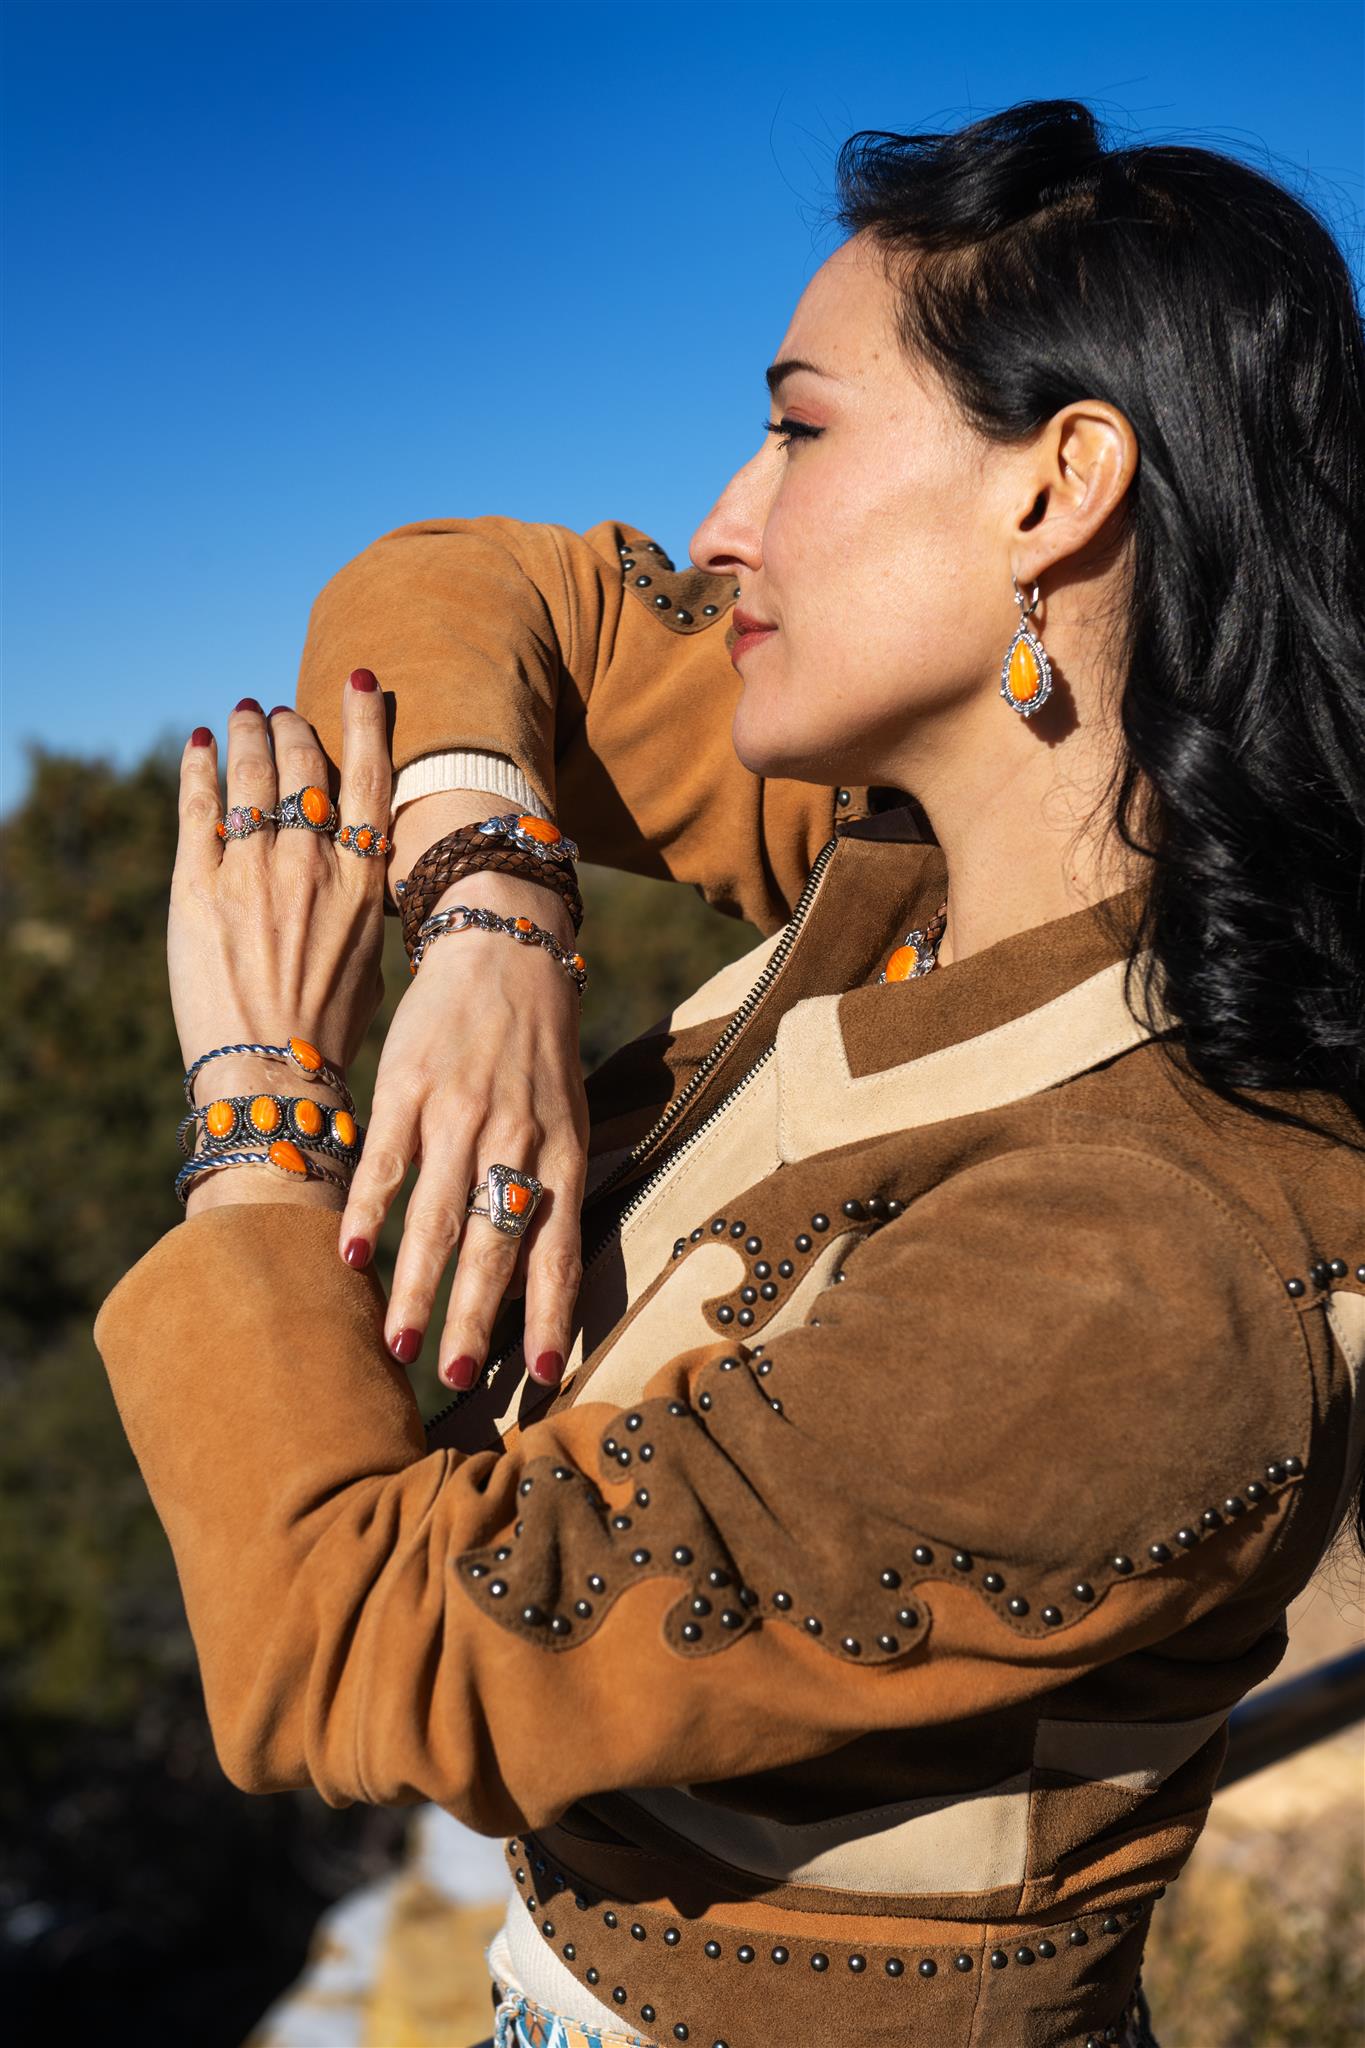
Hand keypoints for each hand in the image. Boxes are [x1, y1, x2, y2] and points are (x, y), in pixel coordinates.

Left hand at [171, 679, 389, 1200]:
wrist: (271, 1074)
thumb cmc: (330, 1031)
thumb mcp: (369, 958)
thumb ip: (360, 900)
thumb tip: (350, 867)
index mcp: (362, 881)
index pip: (370, 778)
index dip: (366, 722)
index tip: (361, 682)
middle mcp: (310, 864)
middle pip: (306, 766)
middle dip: (296, 730)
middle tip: (285, 717)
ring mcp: (251, 871)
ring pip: (253, 776)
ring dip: (251, 735)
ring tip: (247, 715)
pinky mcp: (196, 886)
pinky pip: (197, 808)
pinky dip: (198, 769)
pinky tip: (199, 747)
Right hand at [337, 851, 588, 1396]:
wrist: (504, 947)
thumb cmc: (538, 1051)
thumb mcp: (566, 1115)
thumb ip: (550, 1189)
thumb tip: (536, 1284)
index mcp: (561, 1151)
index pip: (559, 1249)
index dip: (551, 1318)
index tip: (544, 1380)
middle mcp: (515, 1137)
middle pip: (496, 1243)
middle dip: (477, 1318)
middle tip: (459, 1378)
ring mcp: (460, 1112)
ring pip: (438, 1215)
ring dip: (417, 1286)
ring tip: (398, 1347)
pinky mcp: (410, 1087)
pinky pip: (385, 1161)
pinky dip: (367, 1211)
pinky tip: (350, 1258)